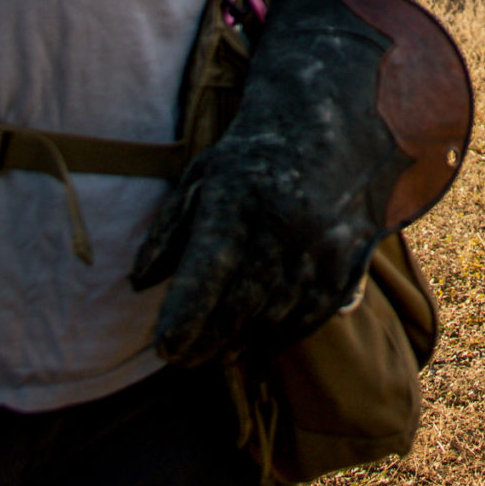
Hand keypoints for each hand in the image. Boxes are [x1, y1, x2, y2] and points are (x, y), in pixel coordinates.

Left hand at [132, 0, 406, 365]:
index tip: (162, 346)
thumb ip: (169, 230)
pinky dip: (283, 335)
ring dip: (240, 343)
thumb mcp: (202, 176)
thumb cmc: (254, 154)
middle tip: (179, 359)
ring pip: (275, 315)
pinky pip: (313, 313)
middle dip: (205, 341)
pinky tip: (257, 343)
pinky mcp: (346, 259)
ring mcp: (320, 245)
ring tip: (212, 355)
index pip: (207, 273)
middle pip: (238, 305)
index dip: (184, 317)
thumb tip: (138, 284)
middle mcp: (283, 225)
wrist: (335, 126)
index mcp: (240, 198)